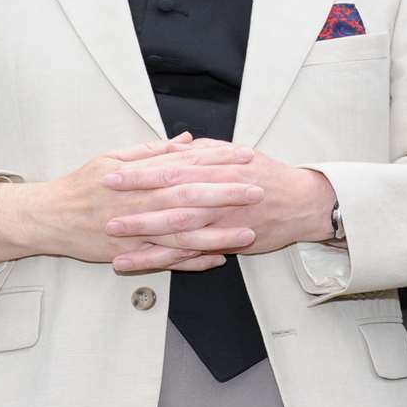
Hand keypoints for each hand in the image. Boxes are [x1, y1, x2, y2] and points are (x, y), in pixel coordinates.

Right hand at [0, 133, 264, 273]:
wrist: (48, 217)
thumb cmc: (83, 184)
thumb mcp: (114, 157)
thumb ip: (154, 151)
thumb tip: (188, 140)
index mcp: (138, 176)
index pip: (185, 166)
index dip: (217, 163)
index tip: (244, 158)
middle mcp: (139, 203)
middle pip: (189, 198)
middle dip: (226, 195)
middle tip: (257, 190)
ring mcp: (135, 231)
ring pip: (182, 233)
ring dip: (217, 233)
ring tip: (247, 232)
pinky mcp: (129, 254)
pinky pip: (165, 260)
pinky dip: (192, 261)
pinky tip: (217, 259)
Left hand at [101, 146, 336, 267]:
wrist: (304, 203)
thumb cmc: (269, 176)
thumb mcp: (238, 154)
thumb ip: (207, 150)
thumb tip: (180, 144)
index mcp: (216, 168)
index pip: (171, 167)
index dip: (140, 171)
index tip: (112, 173)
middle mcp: (217, 193)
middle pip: (169, 196)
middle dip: (134, 200)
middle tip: (103, 203)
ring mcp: (221, 220)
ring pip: (176, 227)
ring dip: (142, 232)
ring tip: (111, 235)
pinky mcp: (226, 242)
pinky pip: (188, 254)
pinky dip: (160, 259)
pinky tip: (136, 261)